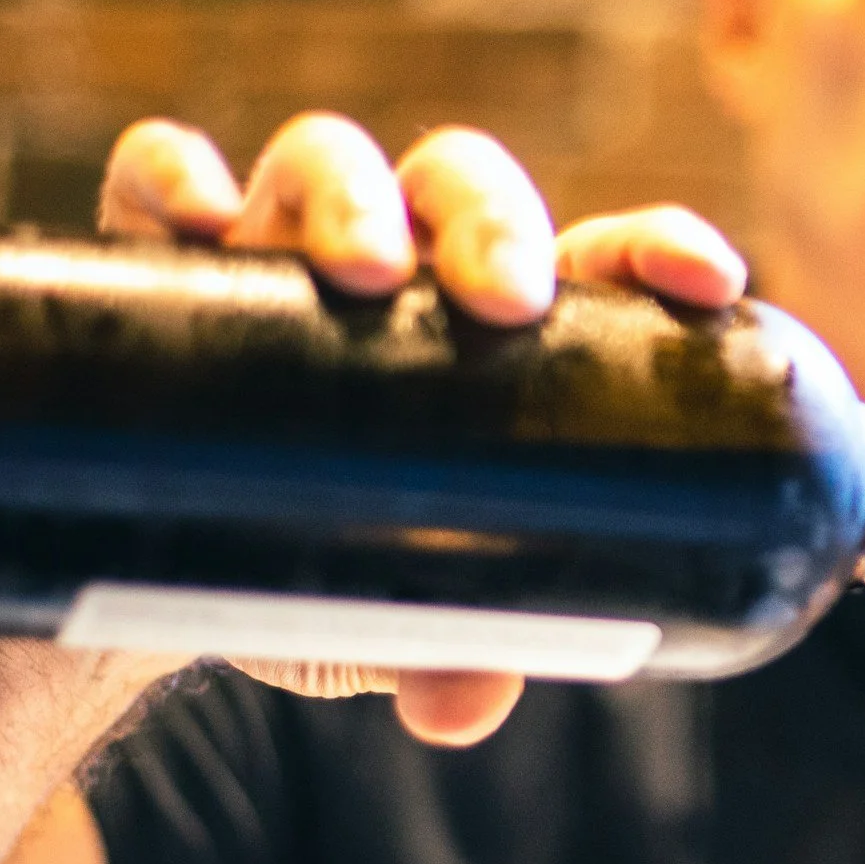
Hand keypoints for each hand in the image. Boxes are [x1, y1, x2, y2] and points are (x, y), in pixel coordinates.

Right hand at [98, 113, 746, 746]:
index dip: (659, 250)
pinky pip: (157, 179)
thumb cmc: (335, 568)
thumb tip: (461, 706)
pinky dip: (175, 177)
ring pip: (322, 157)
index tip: (707, 280)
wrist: (169, 576)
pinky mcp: (161, 254)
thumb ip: (450, 649)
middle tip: (503, 298)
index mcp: (496, 326)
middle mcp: (398, 259)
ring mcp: (278, 245)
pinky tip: (194, 220)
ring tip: (360, 267)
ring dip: (349, 192)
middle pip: (459, 182)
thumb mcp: (399, 619)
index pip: (599, 259)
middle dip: (491, 219)